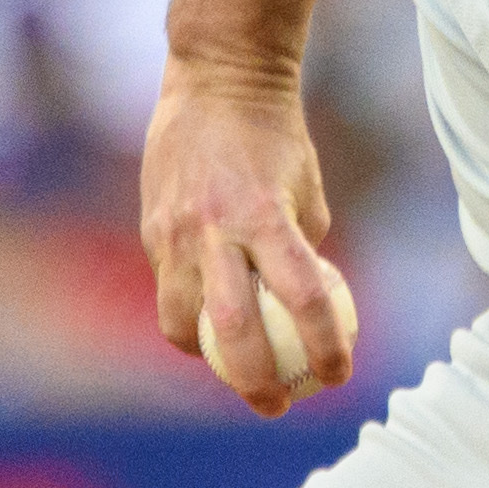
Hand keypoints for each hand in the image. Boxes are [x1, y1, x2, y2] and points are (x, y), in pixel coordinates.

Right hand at [141, 55, 358, 415]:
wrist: (216, 82)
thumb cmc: (276, 140)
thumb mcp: (307, 194)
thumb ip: (304, 253)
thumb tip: (310, 312)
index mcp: (267, 216)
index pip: (304, 299)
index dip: (324, 346)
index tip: (337, 376)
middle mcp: (216, 228)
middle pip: (234, 329)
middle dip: (256, 380)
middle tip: (277, 405)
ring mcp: (176, 231)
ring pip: (182, 322)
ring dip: (209, 357)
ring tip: (234, 370)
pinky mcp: (151, 230)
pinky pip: (169, 292)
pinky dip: (190, 317)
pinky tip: (210, 325)